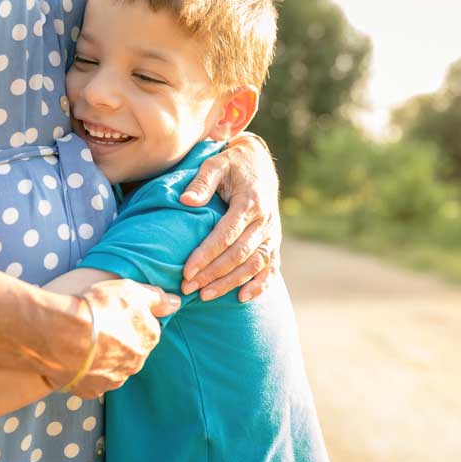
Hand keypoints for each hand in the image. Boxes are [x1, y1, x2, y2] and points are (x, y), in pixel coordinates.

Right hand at [57, 280, 179, 398]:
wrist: (62, 334)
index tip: (114, 313)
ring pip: (113, 367)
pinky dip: (86, 372)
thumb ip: (157, 298)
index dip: (130, 319)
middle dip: (118, 340)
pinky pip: (92, 381)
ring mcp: (114, 379)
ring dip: (103, 358)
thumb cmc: (100, 308)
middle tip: (98, 326)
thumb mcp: (133, 291)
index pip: (147, 329)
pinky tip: (75, 359)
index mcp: (150, 338)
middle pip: (130, 350)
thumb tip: (176, 303)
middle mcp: (137, 362)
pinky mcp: (92, 390)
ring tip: (83, 342)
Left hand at [179, 133, 281, 301]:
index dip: (207, 254)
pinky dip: (260, 284)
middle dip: (213, 274)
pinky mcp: (274, 242)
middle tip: (188, 288)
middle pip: (239, 254)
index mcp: (250, 202)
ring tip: (206, 296)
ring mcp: (272, 234)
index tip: (186, 271)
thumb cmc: (232, 165)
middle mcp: (265, 221)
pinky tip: (243, 297)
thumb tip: (186, 201)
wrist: (260, 164)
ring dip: (231, 283)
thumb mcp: (216, 164)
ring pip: (254, 265)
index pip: (227, 234)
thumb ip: (202, 182)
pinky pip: (271, 267)